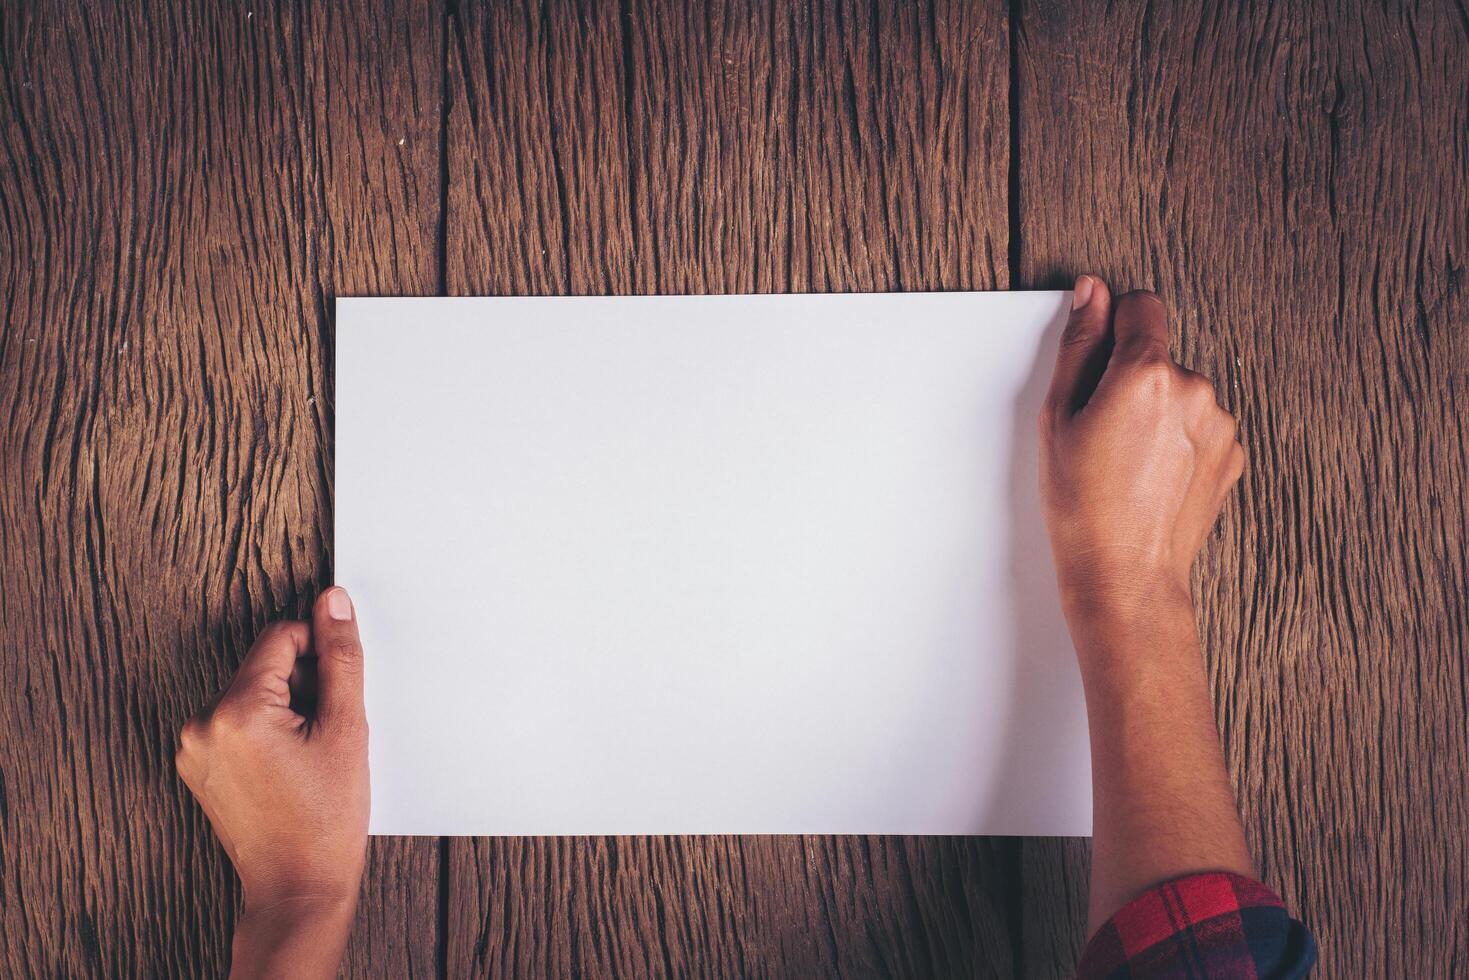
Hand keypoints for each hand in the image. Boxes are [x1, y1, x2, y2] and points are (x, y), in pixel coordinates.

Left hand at [176, 587, 368, 977]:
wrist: (297, 885)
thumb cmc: (324, 820)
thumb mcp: (346, 729)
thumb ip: (339, 657)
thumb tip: (332, 602)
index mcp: (236, 710)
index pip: (280, 636)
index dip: (318, 653)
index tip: (336, 692)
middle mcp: (202, 723)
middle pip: (264, 665)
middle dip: (301, 685)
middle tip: (323, 733)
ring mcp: (193, 746)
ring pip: (252, 692)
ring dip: (285, 708)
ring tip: (306, 754)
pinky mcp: (196, 764)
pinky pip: (237, 721)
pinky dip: (265, 730)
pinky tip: (286, 765)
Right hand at [1039, 277, 1243, 621]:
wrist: (1124, 574)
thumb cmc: (1083, 505)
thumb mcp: (1059, 417)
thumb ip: (1080, 344)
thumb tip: (1092, 294)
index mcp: (1148, 373)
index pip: (1143, 305)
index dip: (1114, 324)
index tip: (1098, 359)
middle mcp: (1195, 390)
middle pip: (1160, 355)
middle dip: (1132, 379)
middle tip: (1100, 429)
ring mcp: (1220, 425)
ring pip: (1181, 392)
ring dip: (1158, 411)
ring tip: (1125, 459)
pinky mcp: (1232, 455)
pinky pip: (1200, 426)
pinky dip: (1179, 441)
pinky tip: (1149, 475)